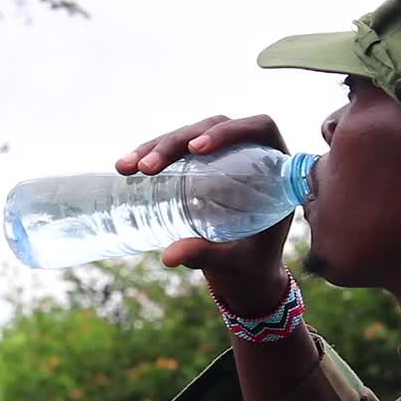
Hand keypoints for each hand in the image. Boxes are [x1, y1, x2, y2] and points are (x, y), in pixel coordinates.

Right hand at [117, 115, 293, 314]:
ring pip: (189, 136)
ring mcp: (222, 156)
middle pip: (214, 127)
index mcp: (274, 169)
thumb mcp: (234, 259)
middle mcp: (249, 153)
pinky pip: (176, 151)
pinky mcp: (200, 166)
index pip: (259, 129)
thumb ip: (207, 254)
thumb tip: (169, 257)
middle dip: (176, 142)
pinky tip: (125, 166)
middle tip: (147, 167)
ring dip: (157, 146)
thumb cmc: (251, 264)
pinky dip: (150, 155)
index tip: (198, 149)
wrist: (244, 272)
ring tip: (127, 166)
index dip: (230, 131)